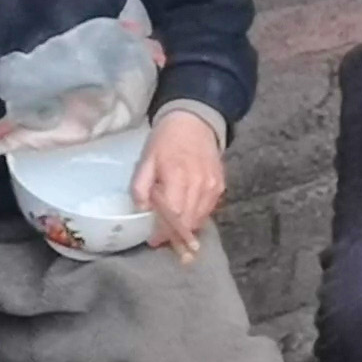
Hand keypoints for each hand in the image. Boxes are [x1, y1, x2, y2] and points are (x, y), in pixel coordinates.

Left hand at [134, 112, 226, 258]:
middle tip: (161, 240)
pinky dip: (196, 217)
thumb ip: (141, 186)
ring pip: (200, 219)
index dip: (164, 231)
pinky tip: (186, 215)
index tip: (153, 240)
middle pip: (188, 221)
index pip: (174, 213)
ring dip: (186, 229)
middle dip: (174, 235)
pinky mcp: (220, 186)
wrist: (195, 122)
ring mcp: (213, 186)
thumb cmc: (166, 141)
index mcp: (178, 176)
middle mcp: (199, 183)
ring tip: (172, 230)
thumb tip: (142, 209)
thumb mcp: (146, 159)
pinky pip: (208, 210)